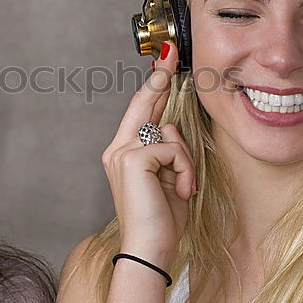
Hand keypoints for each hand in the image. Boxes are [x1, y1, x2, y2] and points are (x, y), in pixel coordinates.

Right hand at [101, 42, 195, 270]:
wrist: (150, 251)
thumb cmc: (162, 223)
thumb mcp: (170, 180)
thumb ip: (169, 153)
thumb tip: (173, 129)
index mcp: (123, 154)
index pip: (141, 112)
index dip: (153, 86)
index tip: (163, 62)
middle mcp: (117, 149)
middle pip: (144, 103)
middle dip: (160, 76)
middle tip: (170, 51)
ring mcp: (121, 152)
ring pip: (168, 131)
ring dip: (185, 159)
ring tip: (183, 187)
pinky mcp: (132, 158)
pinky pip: (172, 147)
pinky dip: (184, 169)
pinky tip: (181, 190)